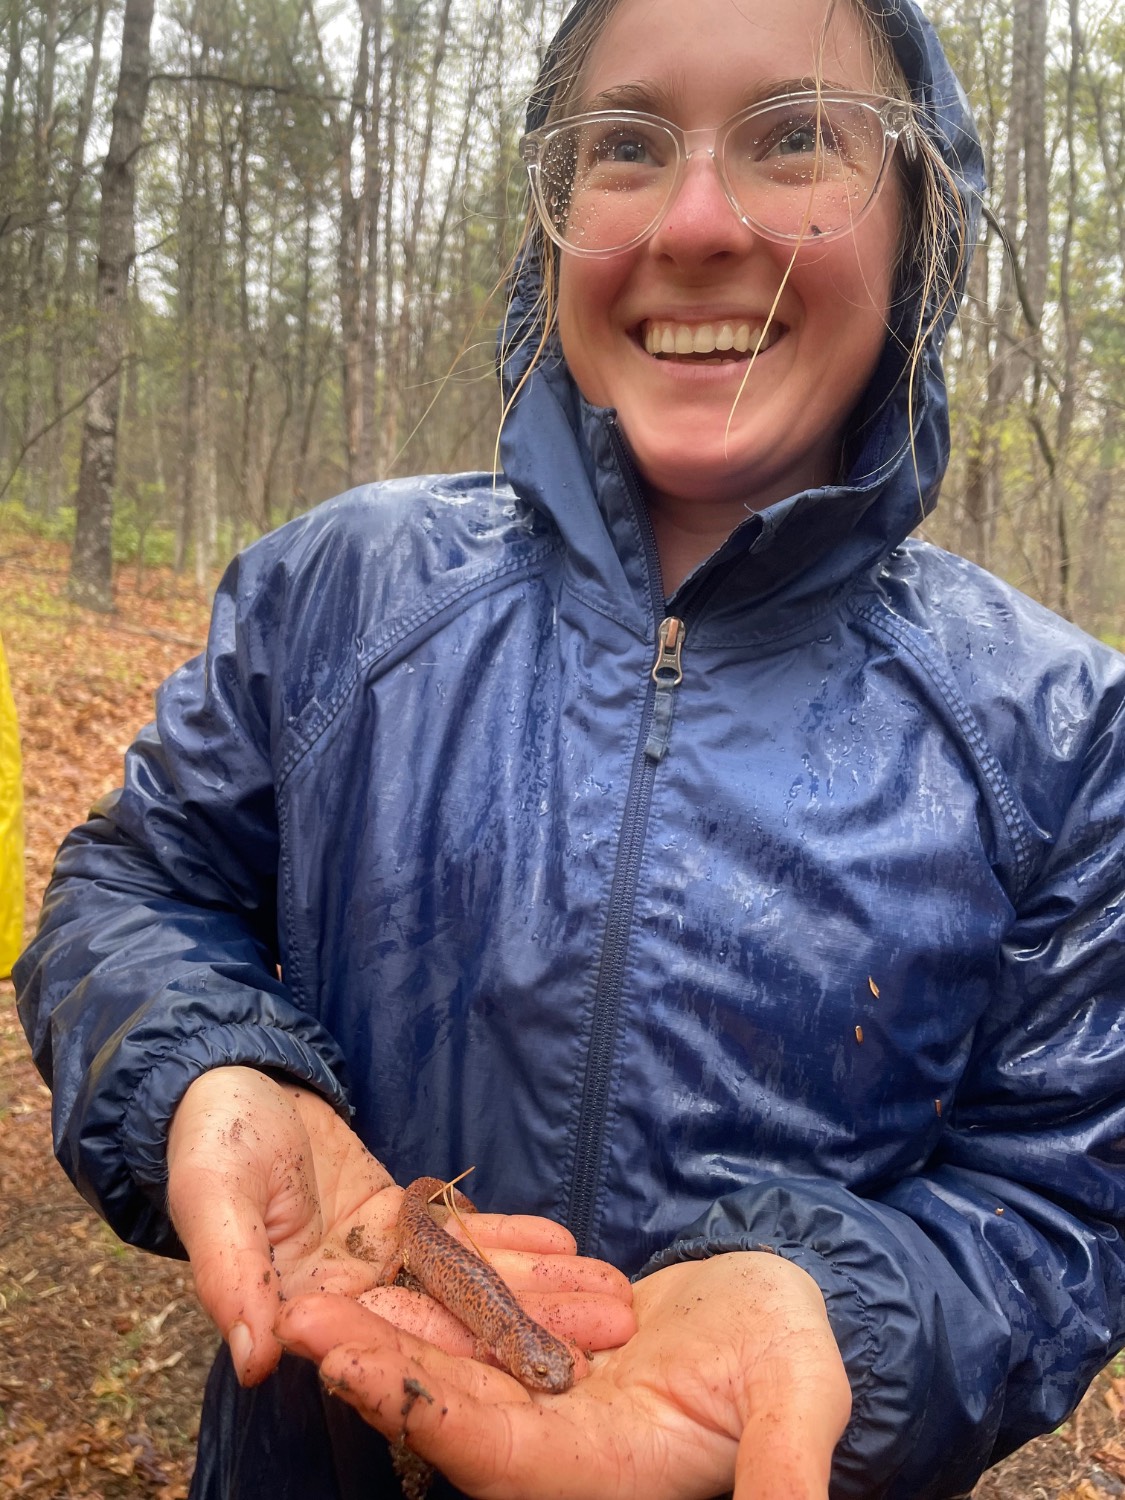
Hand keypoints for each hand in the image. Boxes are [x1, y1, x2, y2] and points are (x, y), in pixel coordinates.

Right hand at [167, 1067, 633, 1386]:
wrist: (226, 1080)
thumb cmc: (210, 1139)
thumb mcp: (214, 1201)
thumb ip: (233, 1279)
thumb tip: (258, 1360)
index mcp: (300, 1310)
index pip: (386, 1347)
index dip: (460, 1361)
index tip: (531, 1371)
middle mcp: (348, 1298)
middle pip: (446, 1323)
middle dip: (527, 1329)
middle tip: (609, 1337)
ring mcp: (377, 1259)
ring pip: (465, 1282)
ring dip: (538, 1289)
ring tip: (613, 1299)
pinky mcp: (395, 1219)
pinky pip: (458, 1237)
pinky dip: (510, 1240)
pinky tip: (566, 1245)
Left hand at [277, 1250, 850, 1499]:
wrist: (796, 1307)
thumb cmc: (801, 1353)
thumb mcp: (799, 1400)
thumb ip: (781, 1469)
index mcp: (608, 1469)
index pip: (494, 1453)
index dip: (417, 1411)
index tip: (343, 1365)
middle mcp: (565, 1442)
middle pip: (451, 1407)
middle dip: (373, 1365)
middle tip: (296, 1320)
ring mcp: (554, 1393)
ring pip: (457, 1358)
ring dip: (390, 1324)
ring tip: (320, 1287)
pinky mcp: (552, 1349)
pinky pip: (485, 1318)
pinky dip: (440, 1286)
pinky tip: (394, 1250)